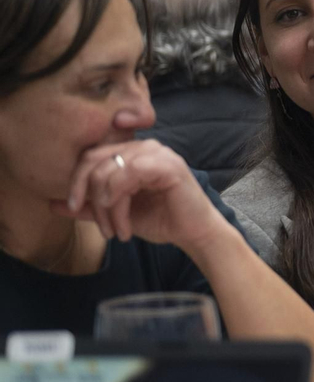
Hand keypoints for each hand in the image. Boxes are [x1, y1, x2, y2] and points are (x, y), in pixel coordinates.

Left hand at [56, 140, 231, 253]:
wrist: (193, 234)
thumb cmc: (160, 220)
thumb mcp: (116, 213)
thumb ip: (88, 206)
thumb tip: (52, 204)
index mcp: (131, 152)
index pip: (91, 156)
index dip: (76, 181)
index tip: (72, 206)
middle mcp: (144, 146)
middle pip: (95, 161)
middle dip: (89, 196)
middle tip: (100, 226)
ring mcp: (158, 153)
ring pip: (110, 171)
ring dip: (107, 207)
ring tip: (116, 230)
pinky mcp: (168, 165)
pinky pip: (129, 174)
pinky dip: (119, 201)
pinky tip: (124, 222)